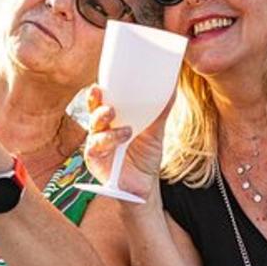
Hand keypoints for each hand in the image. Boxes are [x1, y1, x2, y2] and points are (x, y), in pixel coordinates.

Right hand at [83, 85, 172, 202]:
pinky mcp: (94, 159)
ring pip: (93, 125)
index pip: (103, 100)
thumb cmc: (146, 155)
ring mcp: (96, 143)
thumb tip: (173, 85)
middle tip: (100, 90)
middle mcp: (101, 129)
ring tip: (116, 116)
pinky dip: (109, 139)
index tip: (102, 81)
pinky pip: (95, 146)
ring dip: (102, 118)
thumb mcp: (155, 130)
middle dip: (94, 99)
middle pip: (93, 109)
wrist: (145, 184)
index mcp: (113, 119)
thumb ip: (161, 109)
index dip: (100, 90)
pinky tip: (123, 135)